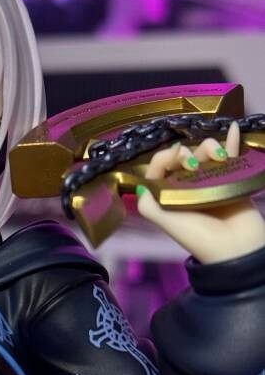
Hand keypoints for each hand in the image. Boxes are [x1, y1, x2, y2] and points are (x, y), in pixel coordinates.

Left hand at [136, 122, 264, 262]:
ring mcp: (210, 179)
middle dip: (186, 152)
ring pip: (206, 152)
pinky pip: (231, 154)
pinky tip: (232, 127)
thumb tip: (141, 184)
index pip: (159, 167)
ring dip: (209, 147)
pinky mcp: (232, 177)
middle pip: (183, 156)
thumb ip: (147, 204)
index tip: (174, 157)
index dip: (163, 157)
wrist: (233, 246)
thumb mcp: (165, 222)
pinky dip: (231, 140)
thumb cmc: (197, 235)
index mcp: (168, 193)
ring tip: (218, 157)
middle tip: (193, 164)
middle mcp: (187, 184)